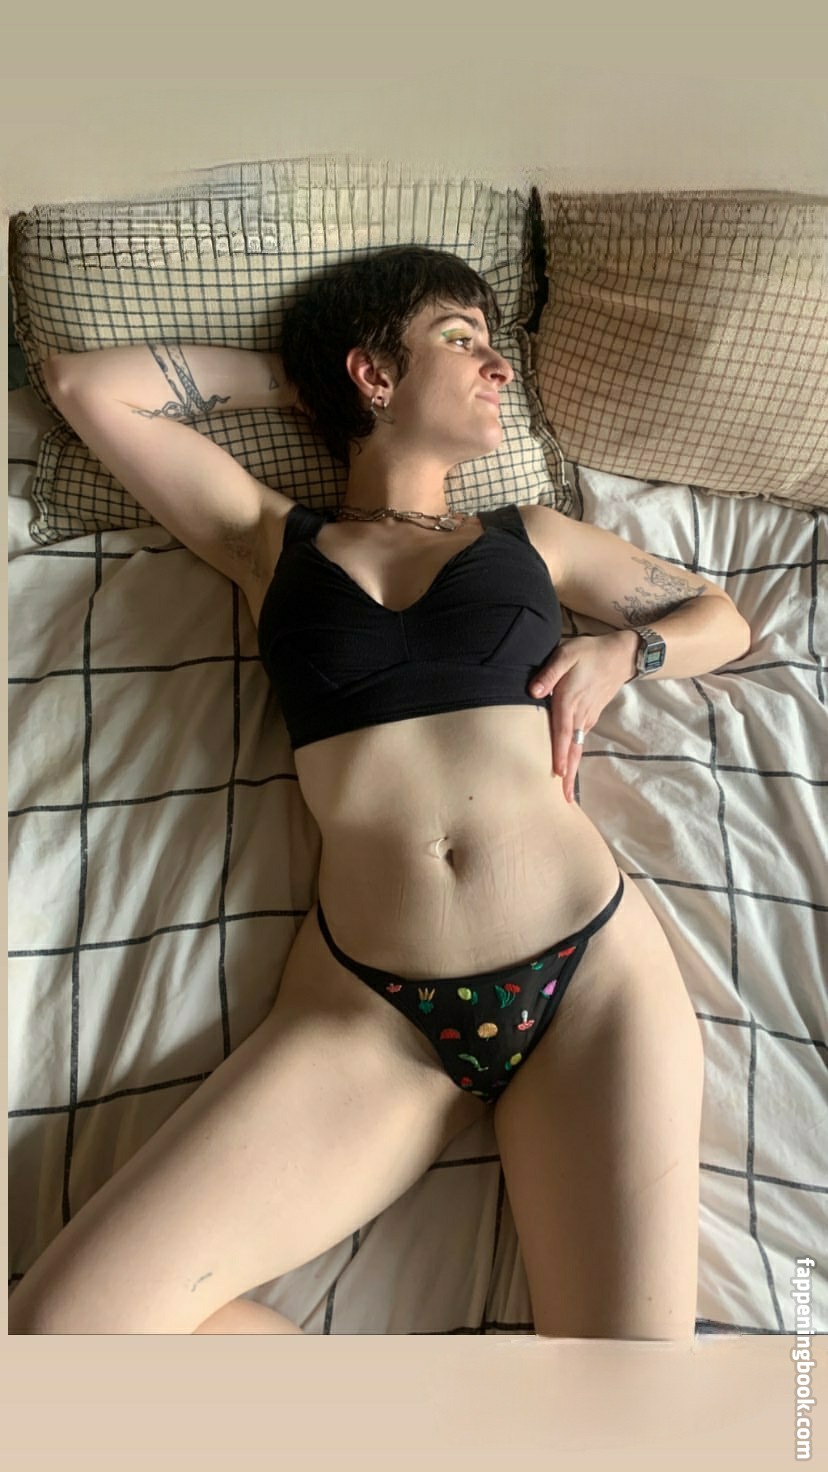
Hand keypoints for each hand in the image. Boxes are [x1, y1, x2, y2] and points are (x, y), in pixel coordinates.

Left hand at [528, 634, 630, 799]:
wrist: (621, 655)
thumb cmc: (589, 652)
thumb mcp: (566, 654)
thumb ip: (549, 673)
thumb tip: (534, 691)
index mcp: (570, 701)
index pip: (562, 733)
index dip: (559, 754)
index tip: (557, 776)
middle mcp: (580, 714)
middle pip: (572, 749)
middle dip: (568, 774)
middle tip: (565, 799)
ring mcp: (588, 717)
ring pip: (577, 748)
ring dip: (571, 769)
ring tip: (565, 791)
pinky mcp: (590, 717)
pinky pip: (580, 741)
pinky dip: (574, 757)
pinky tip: (568, 767)